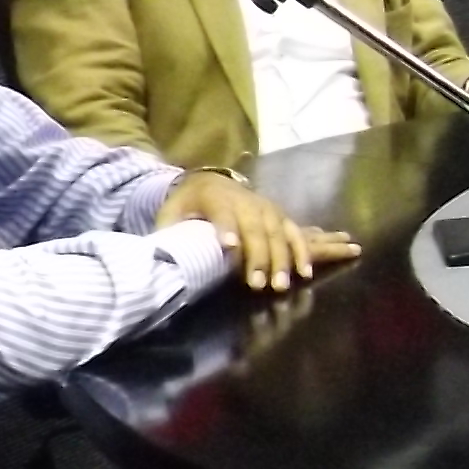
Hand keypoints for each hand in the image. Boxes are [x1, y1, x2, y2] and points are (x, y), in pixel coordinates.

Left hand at [159, 171, 360, 293]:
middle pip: (256, 228)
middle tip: (261, 286)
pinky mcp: (280, 218)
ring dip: (285, 260)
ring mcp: (268, 208)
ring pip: (280, 233)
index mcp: (215, 196)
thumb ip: (169, 230)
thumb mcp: (170, 213)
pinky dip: (305, 252)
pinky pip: (298, 234)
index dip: (226, 229)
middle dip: (260, 258)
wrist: (209, 181)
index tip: (230, 249)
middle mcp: (247, 200)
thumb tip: (161, 250)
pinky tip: (308, 272)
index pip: (222, 213)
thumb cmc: (187, 204)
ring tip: (285, 285)